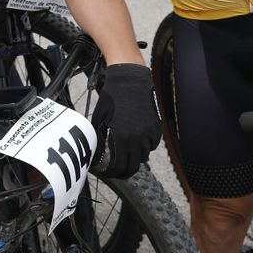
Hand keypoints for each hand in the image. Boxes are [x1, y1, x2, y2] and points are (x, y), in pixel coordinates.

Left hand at [91, 63, 161, 178]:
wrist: (130, 79)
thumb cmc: (112, 97)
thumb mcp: (100, 119)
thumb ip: (100, 139)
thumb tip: (97, 155)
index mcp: (121, 138)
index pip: (119, 167)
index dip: (113, 173)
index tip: (109, 173)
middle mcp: (137, 138)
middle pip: (133, 166)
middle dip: (124, 171)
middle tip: (118, 170)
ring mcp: (149, 133)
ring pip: (143, 156)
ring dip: (134, 157)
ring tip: (126, 153)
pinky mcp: (156, 127)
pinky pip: (152, 145)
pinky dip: (145, 146)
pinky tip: (137, 141)